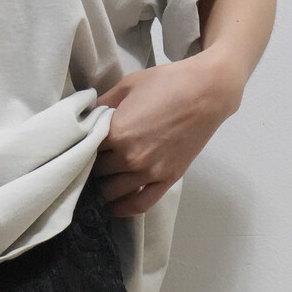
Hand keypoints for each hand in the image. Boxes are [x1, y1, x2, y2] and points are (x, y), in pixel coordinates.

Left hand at [90, 47, 244, 216]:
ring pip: (112, 192)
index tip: (84, 144)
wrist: (208, 91)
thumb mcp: (128, 85)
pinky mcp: (167, 179)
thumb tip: (85, 116)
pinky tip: (115, 206)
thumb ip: (103, 103)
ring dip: (105, 186)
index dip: (83, 146)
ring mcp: (149, 172)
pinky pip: (140, 204)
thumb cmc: (167, 82)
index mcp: (117, 133)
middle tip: (94, 161)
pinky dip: (124, 208)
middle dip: (93, 166)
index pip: (86, 150)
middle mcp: (130, 158)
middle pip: (97, 173)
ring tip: (104, 178)